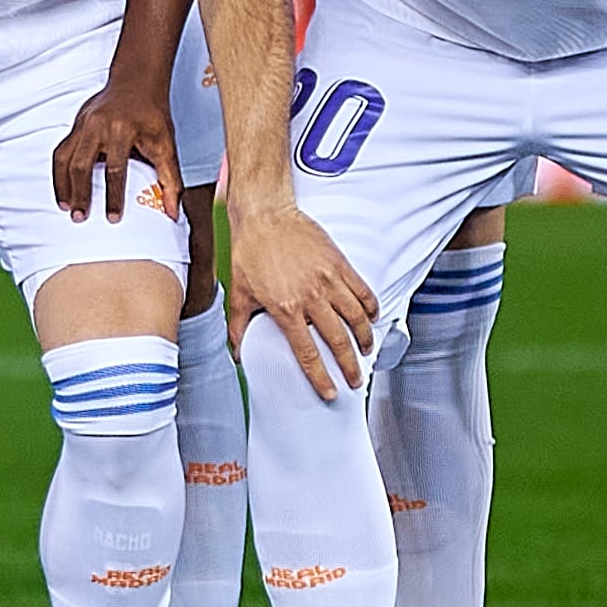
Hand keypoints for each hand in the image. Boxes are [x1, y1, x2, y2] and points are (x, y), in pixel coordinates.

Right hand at [49, 76, 180, 224]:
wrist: (136, 82)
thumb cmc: (153, 115)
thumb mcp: (166, 145)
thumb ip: (170, 179)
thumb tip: (173, 213)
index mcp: (123, 130)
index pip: (115, 168)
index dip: (113, 195)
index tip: (113, 218)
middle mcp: (98, 126)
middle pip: (82, 164)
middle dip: (80, 193)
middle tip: (79, 217)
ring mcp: (83, 123)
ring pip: (65, 157)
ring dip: (63, 184)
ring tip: (65, 207)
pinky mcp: (76, 124)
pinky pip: (61, 150)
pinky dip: (59, 172)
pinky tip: (63, 188)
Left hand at [225, 197, 378, 399]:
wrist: (265, 215)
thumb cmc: (250, 250)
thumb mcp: (240, 291)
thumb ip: (239, 325)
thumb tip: (236, 351)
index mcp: (285, 308)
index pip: (307, 353)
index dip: (320, 378)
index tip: (330, 392)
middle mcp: (311, 297)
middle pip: (338, 341)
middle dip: (349, 366)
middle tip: (355, 379)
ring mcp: (329, 280)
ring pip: (356, 318)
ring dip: (364, 338)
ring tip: (365, 350)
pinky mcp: (339, 264)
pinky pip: (362, 291)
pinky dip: (370, 307)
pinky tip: (371, 317)